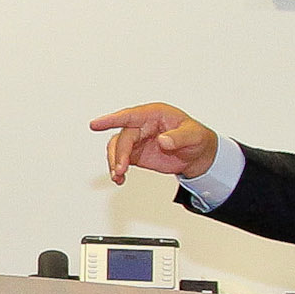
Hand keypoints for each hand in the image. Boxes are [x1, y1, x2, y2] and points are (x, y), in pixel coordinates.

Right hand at [89, 103, 219, 182]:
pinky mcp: (136, 154)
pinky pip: (121, 160)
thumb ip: (178, 137)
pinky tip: (120, 179)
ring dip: (115, 162)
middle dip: (119, 154)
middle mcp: (142, 125)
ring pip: (117, 149)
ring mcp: (138, 140)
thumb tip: (163, 140)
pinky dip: (118, 170)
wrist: (197, 154)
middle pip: (123, 137)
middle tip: (120, 169)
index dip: (112, 119)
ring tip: (118, 176)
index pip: (130, 116)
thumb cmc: (196, 137)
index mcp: (154, 114)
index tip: (96, 124)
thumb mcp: (193, 135)